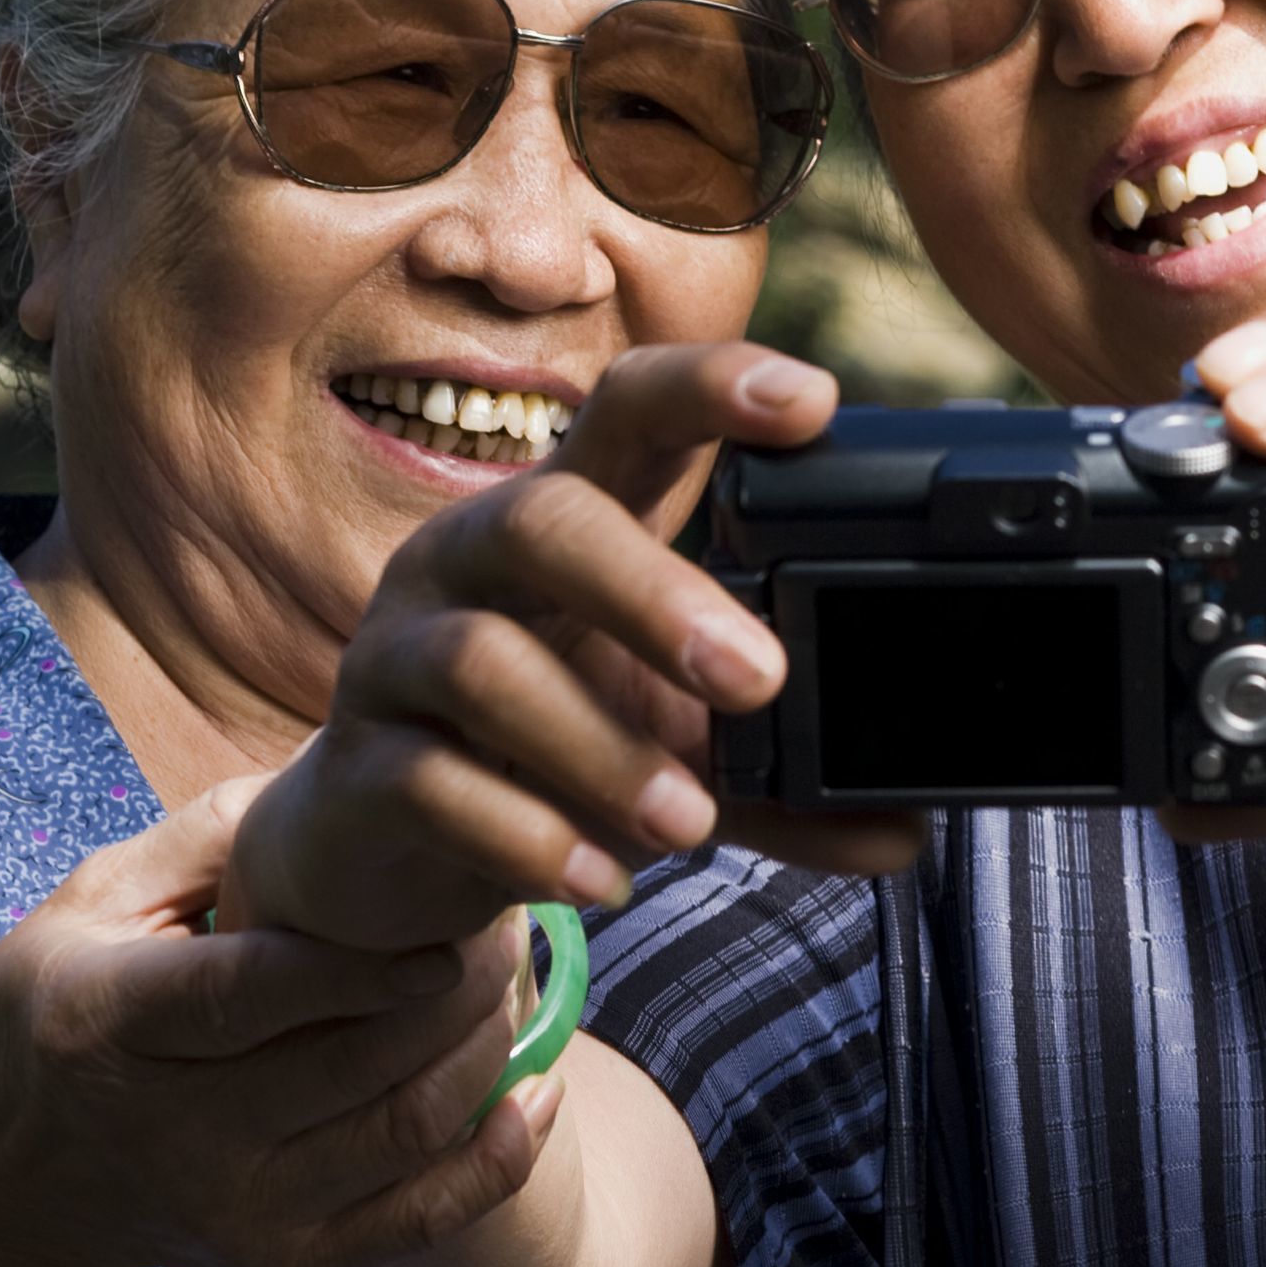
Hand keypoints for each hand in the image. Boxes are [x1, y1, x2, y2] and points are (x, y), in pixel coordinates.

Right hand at [0, 779, 544, 1266]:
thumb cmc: (54, 1004)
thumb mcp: (93, 899)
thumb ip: (211, 834)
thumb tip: (341, 771)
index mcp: (111, 1022)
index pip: (252, 995)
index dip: (360, 965)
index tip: (446, 922)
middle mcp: (173, 1130)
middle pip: (355, 1061)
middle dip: (459, 982)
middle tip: (505, 909)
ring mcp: (232, 1206)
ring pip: (403, 1129)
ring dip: (487, 1045)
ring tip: (513, 970)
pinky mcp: (279, 1258)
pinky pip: (417, 1221)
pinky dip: (498, 1160)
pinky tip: (540, 1088)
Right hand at [226, 341, 921, 956]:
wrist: (383, 851)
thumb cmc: (545, 750)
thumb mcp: (675, 746)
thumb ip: (783, 780)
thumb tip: (906, 833)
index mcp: (561, 519)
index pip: (627, 412)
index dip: (709, 388)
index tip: (809, 400)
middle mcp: (467, 560)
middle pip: (542, 518)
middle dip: (653, 592)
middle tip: (760, 679)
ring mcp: (396, 656)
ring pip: (480, 662)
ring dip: (600, 747)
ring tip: (693, 821)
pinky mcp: (358, 765)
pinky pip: (430, 784)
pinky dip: (528, 836)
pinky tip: (603, 878)